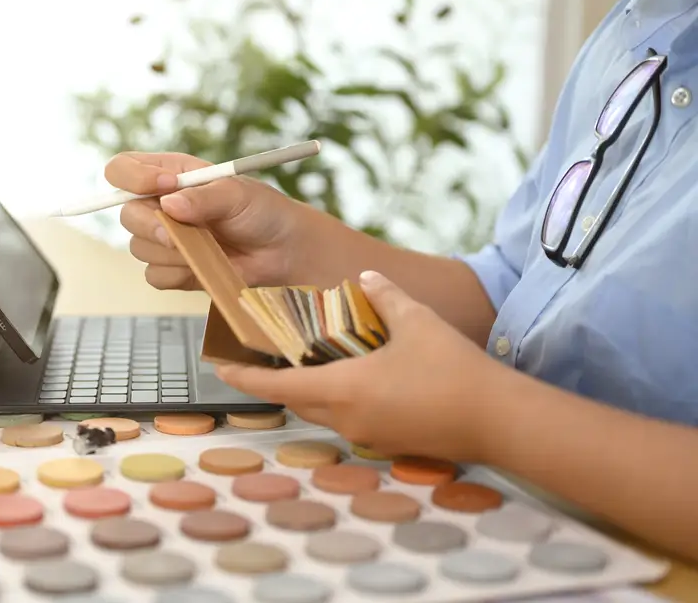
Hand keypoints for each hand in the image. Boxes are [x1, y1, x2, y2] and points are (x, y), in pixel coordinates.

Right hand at [104, 151, 307, 289]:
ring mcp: (163, 239)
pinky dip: (177, 274)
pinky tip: (203, 265)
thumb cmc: (262, 211)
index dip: (132, 178)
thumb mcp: (237, 194)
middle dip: (150, 225)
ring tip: (209, 247)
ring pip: (138, 247)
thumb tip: (170, 204)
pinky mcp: (172, 268)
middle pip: (125, 213)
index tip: (163, 187)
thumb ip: (203, 197)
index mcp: (169, 175)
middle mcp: (160, 205)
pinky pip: (154, 275)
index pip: (123, 169)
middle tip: (178, 232)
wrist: (283, 251)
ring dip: (172, 252)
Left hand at [215, 270, 524, 461]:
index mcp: (342, 390)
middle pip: (296, 400)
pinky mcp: (389, 442)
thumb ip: (385, 296)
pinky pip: (350, 420)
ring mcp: (368, 435)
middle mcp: (346, 418)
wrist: (500, 421)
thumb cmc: (454, 369)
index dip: (243, 378)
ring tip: (308, 360)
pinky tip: (356, 378)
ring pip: (323, 412)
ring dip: (311, 390)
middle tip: (265, 355)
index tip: (219, 368)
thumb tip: (365, 276)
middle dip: (277, 381)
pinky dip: (340, 400)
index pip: (276, 387)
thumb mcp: (416, 321)